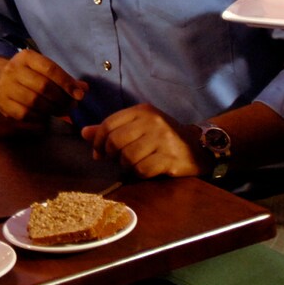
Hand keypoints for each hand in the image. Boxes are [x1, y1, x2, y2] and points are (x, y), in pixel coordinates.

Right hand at [0, 49, 86, 123]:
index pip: (49, 69)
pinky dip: (40, 117)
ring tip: (62, 111)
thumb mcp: (44, 69)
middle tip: (72, 106)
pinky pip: (25, 114)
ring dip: (53, 109)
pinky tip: (46, 116)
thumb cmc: (29, 75)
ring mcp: (6, 87)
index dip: (66, 83)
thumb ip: (64, 78)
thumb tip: (84, 89)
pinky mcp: (3, 104)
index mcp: (26, 57)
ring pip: (34, 102)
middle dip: (61, 99)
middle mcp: (13, 70)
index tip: (79, 95)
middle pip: (43, 87)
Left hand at [82, 103, 204, 177]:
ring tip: (132, 164)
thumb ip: (112, 128)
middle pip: (116, 141)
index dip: (98, 141)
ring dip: (125, 165)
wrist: (199, 146)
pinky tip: (144, 170)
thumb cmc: (163, 135)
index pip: (109, 124)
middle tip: (113, 160)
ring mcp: (163, 140)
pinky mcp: (170, 158)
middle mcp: (153, 122)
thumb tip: (84, 132)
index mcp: (142, 110)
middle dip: (110, 154)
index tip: (98, 152)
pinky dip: (139, 173)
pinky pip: (142, 170)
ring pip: (128, 157)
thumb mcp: (139, 125)